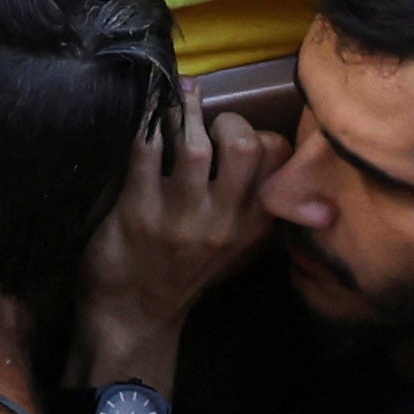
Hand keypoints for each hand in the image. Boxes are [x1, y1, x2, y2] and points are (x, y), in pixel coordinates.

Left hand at [79, 80, 287, 355]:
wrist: (134, 314)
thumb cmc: (183, 270)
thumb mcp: (235, 243)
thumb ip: (250, 202)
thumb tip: (259, 142)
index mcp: (255, 225)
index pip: (279, 159)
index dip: (258, 131)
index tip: (233, 126)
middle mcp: (225, 221)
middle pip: (244, 147)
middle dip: (224, 117)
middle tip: (201, 113)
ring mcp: (182, 218)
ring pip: (193, 147)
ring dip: (179, 113)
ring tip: (169, 99)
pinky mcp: (138, 213)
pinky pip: (144, 152)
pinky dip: (143, 124)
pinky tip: (139, 113)